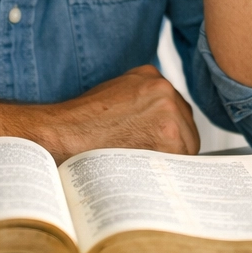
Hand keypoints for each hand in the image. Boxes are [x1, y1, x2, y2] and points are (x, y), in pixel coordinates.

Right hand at [28, 65, 199, 159]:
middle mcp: (164, 89)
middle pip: (186, 126)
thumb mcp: (116, 94)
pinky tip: (149, 175)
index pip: (176, 109)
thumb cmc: (83, 123)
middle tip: (155, 162)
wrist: (64, 136)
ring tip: (148, 170)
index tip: (161, 145)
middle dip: (175, 146)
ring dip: (172, 159)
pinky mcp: (168, 137)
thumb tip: (160, 126)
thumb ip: (143, 101)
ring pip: (187, 144)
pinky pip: (180, 160)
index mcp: (152, 77)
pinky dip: (168, 171)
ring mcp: (169, 112)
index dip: (170, 131)